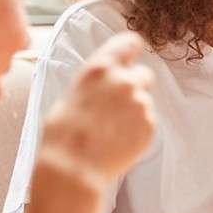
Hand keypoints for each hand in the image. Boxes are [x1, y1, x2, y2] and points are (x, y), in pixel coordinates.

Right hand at [33, 33, 155, 204]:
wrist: (73, 169)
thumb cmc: (63, 134)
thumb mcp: (71, 96)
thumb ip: (95, 84)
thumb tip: (103, 85)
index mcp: (100, 68)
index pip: (130, 42)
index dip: (131, 49)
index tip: (131, 56)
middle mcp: (124, 81)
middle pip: (144, 74)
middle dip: (134, 85)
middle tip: (117, 104)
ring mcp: (140, 103)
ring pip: (144, 100)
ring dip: (133, 110)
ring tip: (111, 129)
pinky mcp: (149, 125)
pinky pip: (147, 121)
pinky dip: (137, 129)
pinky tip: (118, 140)